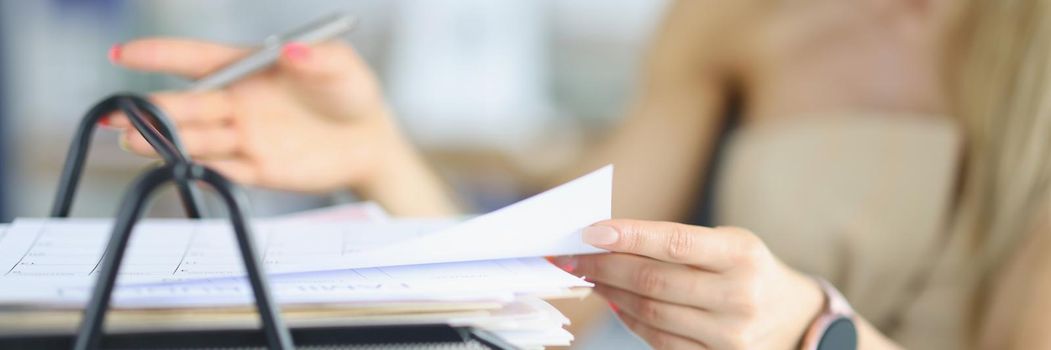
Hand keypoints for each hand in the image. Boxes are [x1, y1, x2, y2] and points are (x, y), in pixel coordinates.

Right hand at [106, 39, 411, 192]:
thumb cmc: (351, 93)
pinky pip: (222, 169)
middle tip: (118, 112)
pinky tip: (176, 166)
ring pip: (197, 138)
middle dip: (151, 107)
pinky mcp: (258, 168)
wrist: (370, 140)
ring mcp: (245, 137)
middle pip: (188, 104)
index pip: (198, 59)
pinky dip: (199, 168)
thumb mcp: (341, 67)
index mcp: (249, 69)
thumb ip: (317, 58)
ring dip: (164, 140)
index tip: (123, 55)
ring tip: (131, 140)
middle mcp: (238, 103)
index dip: (160, 55)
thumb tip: (292, 50)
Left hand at [557, 220, 823, 349]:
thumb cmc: (747, 270)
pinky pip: (659, 341)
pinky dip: (629, 320)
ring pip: (650, 314)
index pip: (675, 243)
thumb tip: (605, 243)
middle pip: (653, 282)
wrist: (794, 318)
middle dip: (605, 267)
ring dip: (610, 294)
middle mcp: (740, 296)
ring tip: (588, 276)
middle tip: (571, 257)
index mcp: (743, 254)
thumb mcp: (728, 244)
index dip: (628, 237)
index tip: (589, 232)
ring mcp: (730, 335)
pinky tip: (614, 302)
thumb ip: (675, 244)